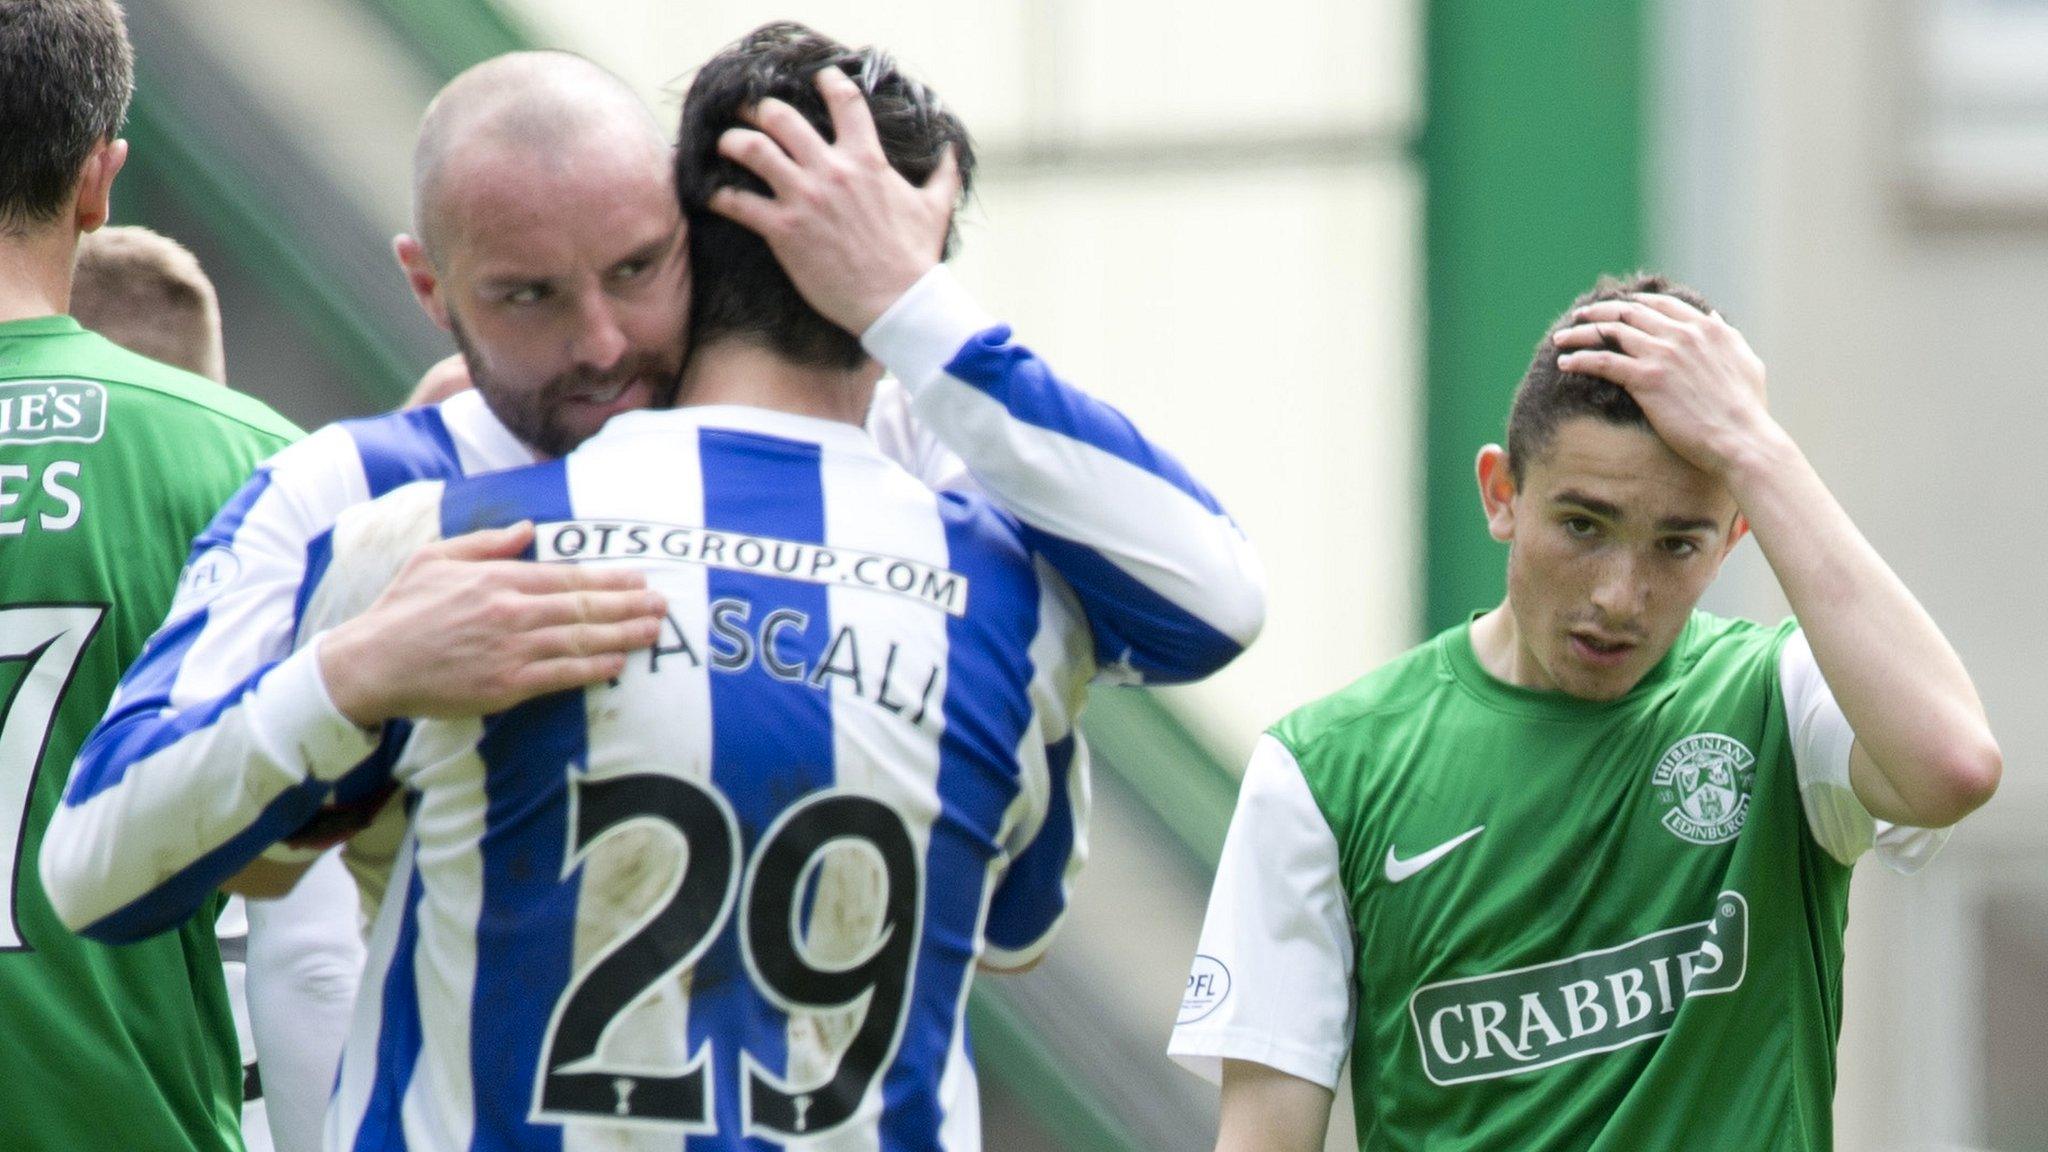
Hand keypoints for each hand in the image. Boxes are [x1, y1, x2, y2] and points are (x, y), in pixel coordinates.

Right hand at [318, 522, 665, 725]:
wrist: (372, 662)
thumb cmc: (402, 608)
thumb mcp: (437, 556)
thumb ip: (486, 541)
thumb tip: (528, 527)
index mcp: (498, 578)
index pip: (567, 577)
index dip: (608, 580)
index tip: (638, 580)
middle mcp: (512, 611)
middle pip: (584, 607)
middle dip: (629, 605)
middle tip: (663, 604)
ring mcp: (512, 649)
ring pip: (581, 640)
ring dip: (623, 635)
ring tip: (654, 631)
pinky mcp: (507, 685)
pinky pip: (561, 676)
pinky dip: (593, 669)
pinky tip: (618, 664)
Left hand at [708, 66, 962, 335]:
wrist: (898, 303)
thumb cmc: (915, 259)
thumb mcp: (935, 208)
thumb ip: (943, 174)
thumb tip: (952, 151)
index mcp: (867, 160)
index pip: (844, 101)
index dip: (827, 81)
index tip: (817, 79)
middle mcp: (831, 171)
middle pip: (780, 116)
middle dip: (759, 110)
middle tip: (749, 113)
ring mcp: (804, 198)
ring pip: (751, 149)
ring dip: (731, 142)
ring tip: (724, 144)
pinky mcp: (783, 231)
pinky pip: (736, 202)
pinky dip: (718, 196)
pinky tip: (711, 195)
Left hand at [1552, 294, 1780, 478]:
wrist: (1741, 438)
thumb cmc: (1747, 409)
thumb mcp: (1746, 361)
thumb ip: (1726, 335)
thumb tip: (1712, 315)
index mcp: (1705, 327)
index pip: (1660, 304)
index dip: (1632, 303)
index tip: (1615, 307)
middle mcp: (1682, 334)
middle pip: (1629, 312)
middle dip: (1599, 311)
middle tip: (1579, 317)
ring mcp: (1663, 354)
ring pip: (1610, 332)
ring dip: (1581, 333)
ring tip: (1561, 338)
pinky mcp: (1646, 379)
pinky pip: (1603, 362)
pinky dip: (1580, 359)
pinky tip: (1564, 363)